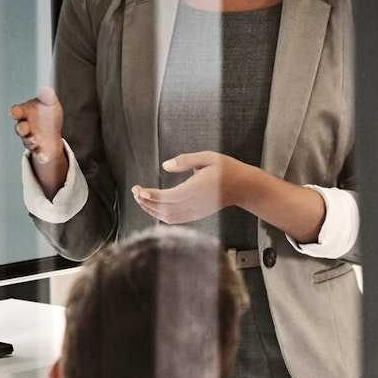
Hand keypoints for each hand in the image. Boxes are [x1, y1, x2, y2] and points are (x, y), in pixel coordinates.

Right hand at [8, 87, 65, 163]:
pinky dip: (41, 156)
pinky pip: (39, 154)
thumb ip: (48, 98)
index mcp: (25, 113)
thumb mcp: (50, 104)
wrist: (53, 133)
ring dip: (30, 141)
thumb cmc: (47, 115)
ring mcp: (31, 139)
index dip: (15, 112)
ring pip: (27, 141)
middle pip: (20, 128)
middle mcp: (25, 127)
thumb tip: (47, 89)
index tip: (15, 112)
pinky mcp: (39, 150)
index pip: (17, 111)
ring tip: (36, 140)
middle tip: (25, 128)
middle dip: (21, 128)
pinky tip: (44, 156)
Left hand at [132, 151, 253, 224]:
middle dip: (146, 201)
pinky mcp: (196, 216)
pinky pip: (174, 220)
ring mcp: (195, 212)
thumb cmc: (226, 169)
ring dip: (151, 209)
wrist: (243, 187)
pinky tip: (152, 206)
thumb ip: (186, 160)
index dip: (152, 196)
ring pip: (168, 217)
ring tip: (140, 197)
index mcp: (197, 189)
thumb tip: (165, 165)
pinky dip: (160, 215)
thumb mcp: (208, 157)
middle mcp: (195, 204)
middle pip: (165, 209)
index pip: (169, 197)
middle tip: (135, 190)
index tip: (139, 189)